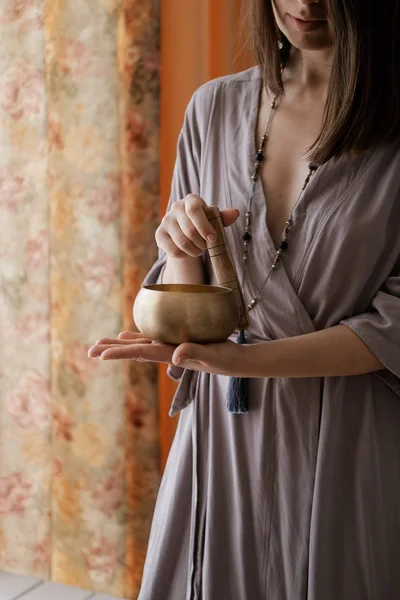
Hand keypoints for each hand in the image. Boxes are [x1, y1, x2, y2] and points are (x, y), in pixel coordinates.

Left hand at [88, 331, 252, 376]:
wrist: (235, 362)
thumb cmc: (225, 359)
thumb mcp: (212, 355)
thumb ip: (195, 353)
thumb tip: (176, 356)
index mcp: (170, 355)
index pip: (140, 353)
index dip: (120, 353)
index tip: (100, 354)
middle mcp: (166, 352)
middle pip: (134, 350)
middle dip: (112, 350)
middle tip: (90, 351)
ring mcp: (170, 348)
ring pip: (139, 345)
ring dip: (120, 345)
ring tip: (101, 344)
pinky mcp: (176, 343)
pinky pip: (151, 340)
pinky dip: (137, 337)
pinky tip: (127, 335)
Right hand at [155, 194, 239, 258]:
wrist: (186, 231)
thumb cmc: (204, 223)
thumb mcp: (215, 220)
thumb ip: (223, 217)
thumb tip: (235, 213)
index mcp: (191, 200)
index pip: (194, 210)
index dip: (205, 227)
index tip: (213, 239)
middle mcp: (176, 207)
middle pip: (190, 230)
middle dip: (202, 243)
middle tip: (207, 246)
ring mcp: (166, 220)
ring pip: (182, 243)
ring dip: (194, 251)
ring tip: (199, 250)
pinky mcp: (159, 234)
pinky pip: (173, 251)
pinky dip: (184, 255)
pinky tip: (188, 253)